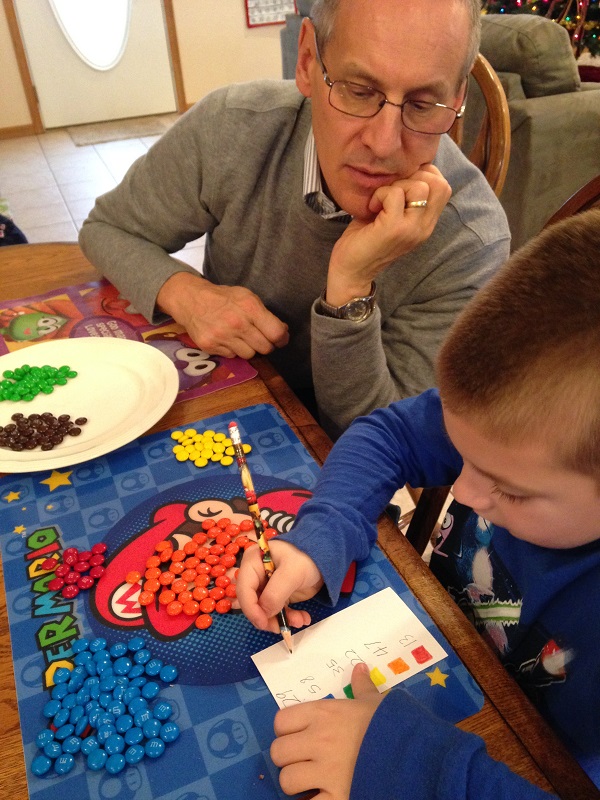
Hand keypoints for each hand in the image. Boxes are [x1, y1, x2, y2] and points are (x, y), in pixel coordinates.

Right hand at [157, 272, 288, 358]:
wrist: (191, 300)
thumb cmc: (223, 298)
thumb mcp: (247, 297)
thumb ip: (264, 314)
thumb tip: (282, 332)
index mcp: (249, 308)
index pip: (276, 333)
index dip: (282, 338)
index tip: (281, 339)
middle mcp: (237, 323)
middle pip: (265, 348)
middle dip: (266, 345)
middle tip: (260, 338)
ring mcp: (222, 336)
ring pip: (249, 355)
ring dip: (248, 348)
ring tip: (241, 337)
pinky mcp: (210, 346)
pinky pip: (232, 356)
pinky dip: (232, 350)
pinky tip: (226, 338)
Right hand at [236, 539, 322, 632]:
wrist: (325, 558)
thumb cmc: (306, 558)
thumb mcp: (291, 573)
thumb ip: (275, 593)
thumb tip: (264, 614)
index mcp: (252, 562)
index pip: (244, 589)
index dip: (251, 608)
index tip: (263, 623)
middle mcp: (255, 575)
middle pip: (252, 603)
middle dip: (268, 617)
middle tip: (282, 627)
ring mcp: (265, 586)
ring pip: (265, 611)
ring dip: (281, 620)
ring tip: (300, 620)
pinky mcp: (276, 595)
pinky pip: (277, 612)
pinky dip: (289, 618)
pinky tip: (303, 618)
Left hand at [271, 663, 382, 798]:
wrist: (415, 754)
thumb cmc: (392, 723)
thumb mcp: (375, 701)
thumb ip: (361, 686)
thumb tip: (359, 667)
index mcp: (324, 714)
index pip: (281, 721)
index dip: (287, 729)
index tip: (299, 734)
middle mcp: (318, 740)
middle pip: (278, 752)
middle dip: (288, 757)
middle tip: (304, 759)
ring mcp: (325, 772)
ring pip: (287, 781)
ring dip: (297, 782)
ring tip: (312, 780)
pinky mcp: (335, 798)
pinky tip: (323, 795)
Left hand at [324, 164, 451, 305]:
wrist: (351, 272)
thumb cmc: (366, 240)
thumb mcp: (393, 216)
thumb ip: (404, 197)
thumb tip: (404, 168)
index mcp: (426, 224)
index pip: (443, 186)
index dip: (423, 175)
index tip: (400, 185)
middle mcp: (424, 228)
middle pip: (439, 184)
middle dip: (412, 177)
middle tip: (391, 191)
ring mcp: (411, 229)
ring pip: (419, 186)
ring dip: (396, 186)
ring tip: (381, 201)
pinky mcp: (394, 229)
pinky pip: (394, 194)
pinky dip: (380, 194)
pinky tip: (372, 207)